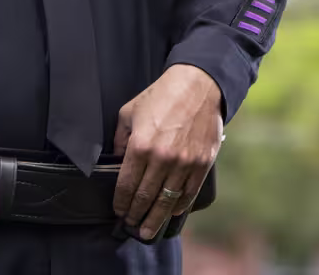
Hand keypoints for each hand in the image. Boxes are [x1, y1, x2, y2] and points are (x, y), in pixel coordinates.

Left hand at [112, 64, 222, 240]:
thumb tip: (117, 161)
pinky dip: (178, 207)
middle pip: (145, 198)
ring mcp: (184, 164)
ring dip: (155, 219)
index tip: (118, 211)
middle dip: (135, 215)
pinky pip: (188, 194)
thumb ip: (120, 139)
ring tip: (148, 232)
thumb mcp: (129, 112)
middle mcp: (162, 159)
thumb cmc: (161, 96)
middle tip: (131, 226)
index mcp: (140, 146)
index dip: (121, 203)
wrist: (198, 86)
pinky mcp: (202, 165)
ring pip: (166, 202)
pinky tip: (171, 214)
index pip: (126, 186)